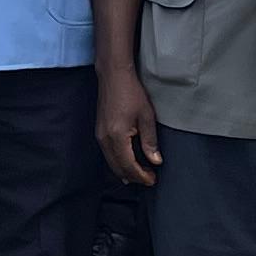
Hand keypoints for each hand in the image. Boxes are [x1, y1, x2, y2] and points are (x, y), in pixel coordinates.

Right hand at [97, 65, 161, 187]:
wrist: (113, 76)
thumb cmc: (131, 92)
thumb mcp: (146, 117)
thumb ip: (150, 141)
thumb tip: (155, 161)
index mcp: (117, 137)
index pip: (129, 166)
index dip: (141, 176)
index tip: (153, 180)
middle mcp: (105, 139)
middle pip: (118, 168)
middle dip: (134, 177)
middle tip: (150, 179)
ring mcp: (99, 136)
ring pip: (112, 163)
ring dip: (126, 171)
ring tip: (142, 173)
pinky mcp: (99, 132)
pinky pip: (108, 154)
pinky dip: (118, 162)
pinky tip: (128, 162)